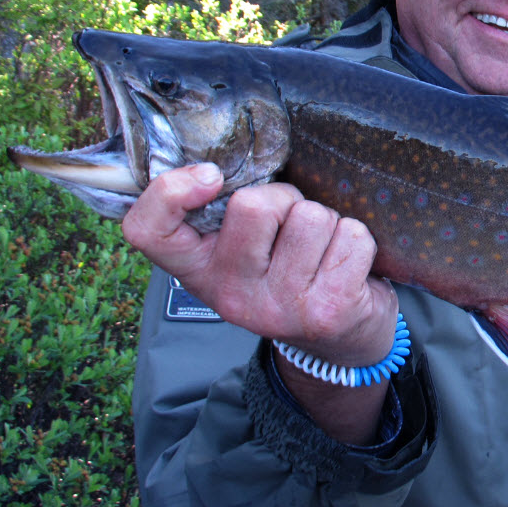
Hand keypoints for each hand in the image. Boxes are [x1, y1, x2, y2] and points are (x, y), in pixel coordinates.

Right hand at [122, 163, 397, 442]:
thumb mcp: (245, 254)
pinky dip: (357, 240)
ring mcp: (280, 306)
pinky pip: (351, 236)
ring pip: (311, 216)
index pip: (149, 230)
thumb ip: (228, 214)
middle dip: (286, 200)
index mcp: (200, 272)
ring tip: (322, 249)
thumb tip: (220, 165)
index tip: (210, 177)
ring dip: (327, 221)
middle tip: (294, 228)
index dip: (169, 192)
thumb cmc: (290, 275)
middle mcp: (231, 294)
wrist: (340, 341)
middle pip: (254, 204)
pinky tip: (346, 266)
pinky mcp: (329, 310)